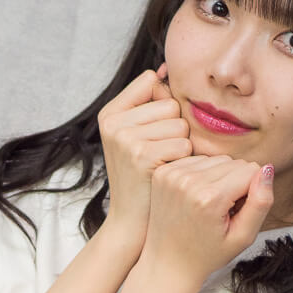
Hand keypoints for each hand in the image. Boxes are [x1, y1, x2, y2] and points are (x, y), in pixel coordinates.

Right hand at [97, 66, 191, 253]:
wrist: (134, 225)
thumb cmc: (144, 180)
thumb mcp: (137, 139)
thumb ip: (149, 104)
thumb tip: (166, 68)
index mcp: (109, 113)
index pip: (152, 82)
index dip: (163, 108)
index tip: (154, 136)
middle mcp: (112, 122)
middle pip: (169, 102)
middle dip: (174, 129)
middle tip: (158, 158)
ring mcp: (125, 137)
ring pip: (180, 122)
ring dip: (181, 146)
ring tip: (162, 167)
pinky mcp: (142, 154)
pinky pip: (183, 142)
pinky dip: (183, 161)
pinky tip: (167, 175)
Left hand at [138, 155, 274, 292]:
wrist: (169, 263)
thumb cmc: (207, 254)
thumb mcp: (242, 238)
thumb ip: (261, 203)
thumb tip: (267, 169)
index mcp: (210, 197)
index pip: (251, 169)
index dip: (251, 191)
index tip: (236, 212)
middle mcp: (189, 181)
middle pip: (233, 162)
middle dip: (235, 183)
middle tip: (221, 211)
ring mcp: (172, 174)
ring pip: (216, 159)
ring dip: (218, 177)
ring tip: (208, 205)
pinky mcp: (163, 172)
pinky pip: (197, 160)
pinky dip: (201, 175)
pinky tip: (195, 197)